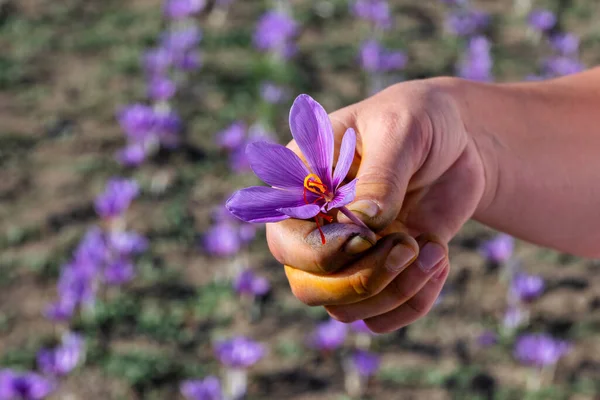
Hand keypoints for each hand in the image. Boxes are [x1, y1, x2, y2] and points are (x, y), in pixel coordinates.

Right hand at [266, 78, 487, 332]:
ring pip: (346, 310)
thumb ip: (379, 175)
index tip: (371, 234)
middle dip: (363, 280)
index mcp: (302, 187)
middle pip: (308, 288)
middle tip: (408, 245)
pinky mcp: (383, 272)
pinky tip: (438, 257)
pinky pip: (383, 317)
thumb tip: (364, 226)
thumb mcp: (400, 129)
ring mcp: (349, 255)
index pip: (285, 241)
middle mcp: (317, 228)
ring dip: (394, 292)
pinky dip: (415, 302)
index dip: (322, 252)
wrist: (457, 140)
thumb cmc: (419, 120)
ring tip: (431, 250)